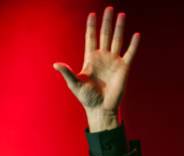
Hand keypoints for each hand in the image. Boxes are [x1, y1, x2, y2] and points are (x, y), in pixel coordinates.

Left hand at [53, 6, 139, 130]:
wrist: (100, 109)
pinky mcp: (124, 68)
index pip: (91, 39)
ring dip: (119, 28)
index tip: (92, 14)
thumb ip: (67, 73)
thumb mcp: (75, 85)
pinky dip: (133, 44)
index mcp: (90, 60)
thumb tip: (55, 64)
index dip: (91, 27)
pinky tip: (136, 35)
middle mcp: (103, 58)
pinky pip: (130, 53)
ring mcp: (114, 62)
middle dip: (106, 22)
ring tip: (121, 14)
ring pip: (117, 40)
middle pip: (105, 35)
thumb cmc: (86, 99)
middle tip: (109, 8)